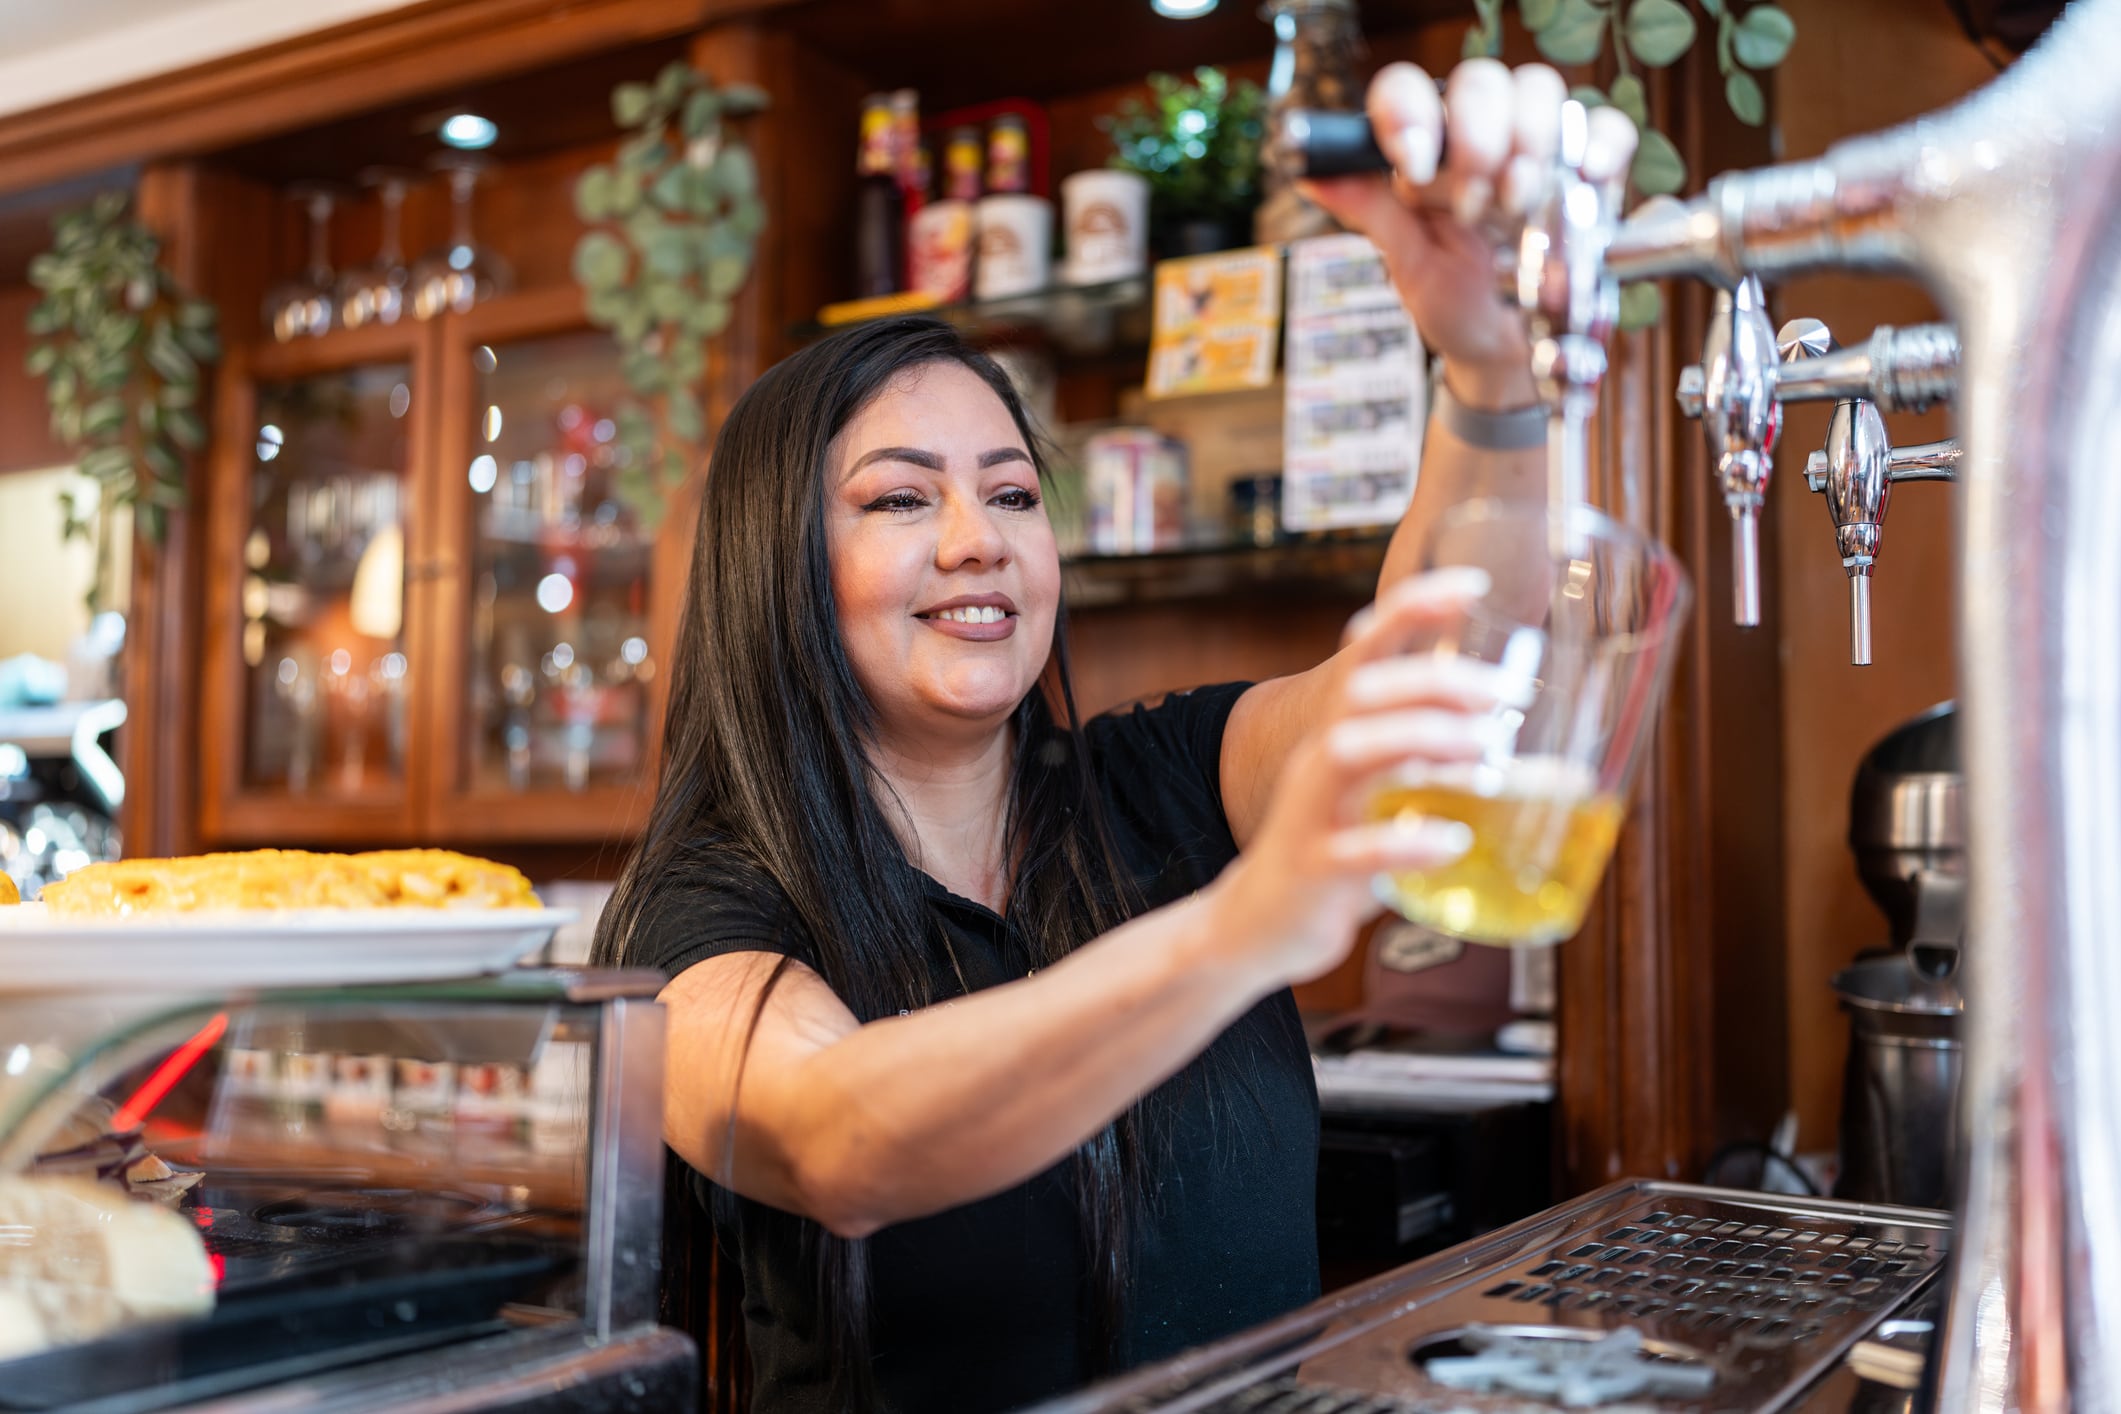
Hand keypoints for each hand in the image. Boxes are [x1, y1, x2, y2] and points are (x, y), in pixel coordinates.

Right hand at [1204, 568, 1525, 987]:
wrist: (1256, 923)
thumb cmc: (1337, 852)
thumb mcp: (1392, 802)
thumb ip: (1459, 776)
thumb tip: (1561, 772)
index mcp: (1341, 729)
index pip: (1371, 647)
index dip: (1415, 606)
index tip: (1474, 584)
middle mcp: (1318, 757)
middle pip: (1364, 691)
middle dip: (1436, 680)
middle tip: (1506, 695)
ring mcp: (1309, 811)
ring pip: (1348, 752)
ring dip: (1419, 739)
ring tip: (1482, 752)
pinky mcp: (1311, 868)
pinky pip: (1354, 850)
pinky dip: (1406, 842)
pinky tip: (1452, 840)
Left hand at [1297, 59, 1638, 409]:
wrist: (1504, 349)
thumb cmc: (1451, 301)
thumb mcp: (1407, 263)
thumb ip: (1370, 211)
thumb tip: (1311, 175)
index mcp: (1424, 148)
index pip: (1407, 91)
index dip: (1408, 114)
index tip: (1412, 165)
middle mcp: (1478, 132)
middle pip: (1480, 81)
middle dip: (1476, 137)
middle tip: (1472, 204)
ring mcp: (1536, 145)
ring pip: (1539, 90)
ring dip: (1529, 143)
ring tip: (1518, 204)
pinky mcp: (1588, 167)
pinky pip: (1604, 127)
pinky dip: (1599, 143)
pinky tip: (1587, 175)